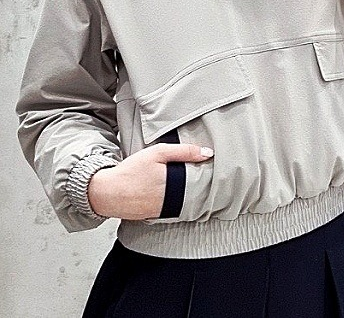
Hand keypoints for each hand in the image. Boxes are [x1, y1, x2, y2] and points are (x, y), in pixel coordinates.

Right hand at [87, 142, 213, 219]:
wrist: (106, 191)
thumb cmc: (130, 170)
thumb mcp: (157, 153)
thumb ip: (183, 151)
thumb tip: (207, 153)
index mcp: (173, 183)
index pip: (200, 182)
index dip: (207, 176)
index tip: (212, 171)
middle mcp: (171, 200)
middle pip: (195, 194)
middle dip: (200, 187)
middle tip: (203, 177)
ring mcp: (164, 210)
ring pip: (186, 204)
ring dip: (190, 196)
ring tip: (191, 185)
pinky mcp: (156, 216)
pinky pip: (173, 210)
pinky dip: (177, 203)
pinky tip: (175, 194)